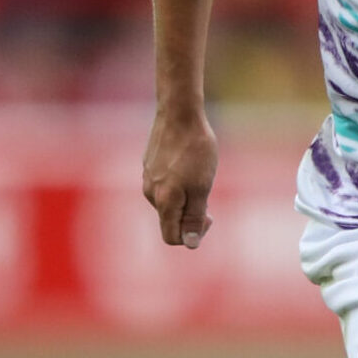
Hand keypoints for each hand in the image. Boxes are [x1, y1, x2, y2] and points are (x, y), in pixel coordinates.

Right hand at [142, 110, 216, 248]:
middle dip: (191, 215)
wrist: (179, 113)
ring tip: (199, 173)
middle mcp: (151, 193)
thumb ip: (194, 217)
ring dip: (185, 197)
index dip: (192, 235)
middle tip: (207, 194)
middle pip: (170, 220)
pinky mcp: (149, 165)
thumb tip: (190, 244)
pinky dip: (178, 182)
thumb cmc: (195, 150)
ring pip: (168, 201)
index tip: (209, 216)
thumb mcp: (202, 187)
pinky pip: (164, 184)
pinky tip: (188, 162)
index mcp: (163, 201)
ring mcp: (148, 178)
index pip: (172, 237)